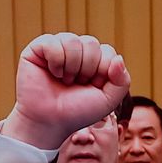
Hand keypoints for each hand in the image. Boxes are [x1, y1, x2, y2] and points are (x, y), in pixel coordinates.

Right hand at [3, 33, 129, 149]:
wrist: (50, 122)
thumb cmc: (77, 112)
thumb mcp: (107, 101)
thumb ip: (122, 81)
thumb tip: (118, 58)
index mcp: (94, 63)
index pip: (107, 51)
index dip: (103, 71)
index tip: (93, 87)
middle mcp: (76, 53)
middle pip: (91, 43)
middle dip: (87, 69)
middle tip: (76, 85)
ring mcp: (58, 48)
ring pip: (72, 41)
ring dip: (71, 66)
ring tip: (64, 81)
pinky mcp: (39, 48)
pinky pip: (53, 42)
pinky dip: (55, 61)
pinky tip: (52, 73)